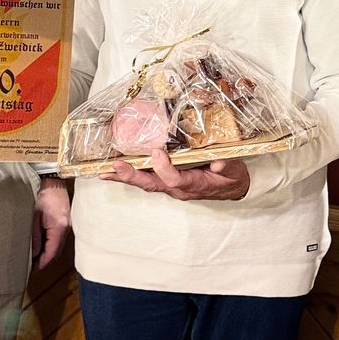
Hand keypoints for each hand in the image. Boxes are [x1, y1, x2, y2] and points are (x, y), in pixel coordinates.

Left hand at [32, 179, 70, 268]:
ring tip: (35, 259)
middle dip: (45, 261)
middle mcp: (66, 228)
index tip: (34, 269)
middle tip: (32, 267)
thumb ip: (34, 236)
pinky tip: (42, 247)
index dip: (43, 263)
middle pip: (57, 251)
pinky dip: (51, 245)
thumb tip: (33, 253)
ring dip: (48, 254)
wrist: (53, 181)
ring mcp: (67, 225)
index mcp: (59, 227)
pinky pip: (59, 238)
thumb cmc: (42, 195)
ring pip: (58, 246)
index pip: (52, 252)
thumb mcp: (33, 217)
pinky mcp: (65, 222)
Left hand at [101, 150, 250, 201]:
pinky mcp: (167, 181)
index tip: (158, 151)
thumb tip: (218, 162)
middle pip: (151, 184)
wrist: (232, 188)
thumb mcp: (234, 170)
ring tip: (104, 171)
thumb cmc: (231, 177)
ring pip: (145, 183)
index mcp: (193, 184)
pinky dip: (130, 175)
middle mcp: (177, 188)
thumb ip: (227, 166)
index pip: (174, 178)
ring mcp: (170, 186)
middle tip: (115, 167)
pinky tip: (114, 170)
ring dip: (124, 177)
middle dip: (132, 176)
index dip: (164, 167)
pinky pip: (146, 179)